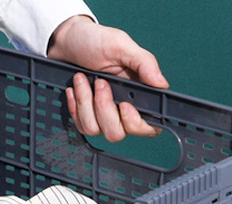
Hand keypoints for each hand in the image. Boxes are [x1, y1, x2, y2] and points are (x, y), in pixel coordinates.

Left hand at [47, 16, 168, 140]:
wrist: (69, 41)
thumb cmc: (96, 41)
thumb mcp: (121, 45)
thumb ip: (144, 63)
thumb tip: (162, 84)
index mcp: (138, 94)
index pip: (148, 127)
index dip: (135, 124)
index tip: (123, 105)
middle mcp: (121, 110)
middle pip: (117, 133)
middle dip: (104, 108)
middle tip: (99, 82)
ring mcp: (102, 117)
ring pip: (95, 130)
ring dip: (85, 103)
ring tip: (82, 78)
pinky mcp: (85, 118)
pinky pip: (81, 126)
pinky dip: (74, 106)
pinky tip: (74, 89)